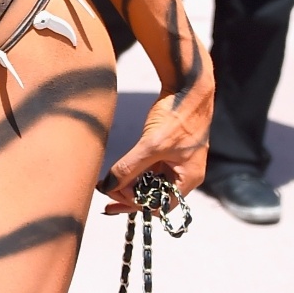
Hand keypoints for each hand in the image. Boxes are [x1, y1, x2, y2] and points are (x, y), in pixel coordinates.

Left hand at [99, 46, 213, 211]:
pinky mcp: (166, 152)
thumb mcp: (152, 145)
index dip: (137, 203)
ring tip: (106, 186)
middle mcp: (183, 174)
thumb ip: (129, 168)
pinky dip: (132, 173)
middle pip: (154, 197)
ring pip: (149, 184)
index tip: (116, 193)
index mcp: (187, 178)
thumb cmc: (178, 116)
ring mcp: (175, 162)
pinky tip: (116, 175)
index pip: (161, 205)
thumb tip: (108, 187)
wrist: (187, 88)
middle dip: (129, 196)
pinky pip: (148, 170)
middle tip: (106, 193)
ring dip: (128, 186)